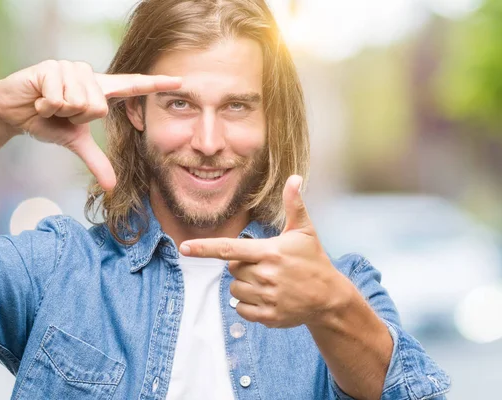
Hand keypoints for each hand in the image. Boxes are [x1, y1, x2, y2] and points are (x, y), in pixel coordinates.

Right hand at [0, 60, 181, 189]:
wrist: (11, 110)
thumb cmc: (47, 121)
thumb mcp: (74, 142)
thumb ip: (96, 160)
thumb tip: (112, 186)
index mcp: (99, 91)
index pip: (132, 86)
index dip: (156, 84)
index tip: (180, 81)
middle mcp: (89, 75)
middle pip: (100, 108)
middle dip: (76, 118)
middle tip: (61, 113)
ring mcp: (70, 68)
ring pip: (80, 102)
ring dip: (60, 111)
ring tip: (50, 104)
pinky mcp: (51, 67)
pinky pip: (59, 97)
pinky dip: (46, 105)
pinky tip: (38, 98)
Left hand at [180, 175, 351, 327]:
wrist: (329, 298)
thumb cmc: (314, 260)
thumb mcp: (304, 231)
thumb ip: (294, 205)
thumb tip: (295, 178)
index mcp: (269, 252)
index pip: (229, 249)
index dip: (204, 248)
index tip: (184, 249)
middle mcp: (265, 275)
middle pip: (233, 269)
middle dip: (243, 266)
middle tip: (266, 265)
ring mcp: (267, 297)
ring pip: (235, 290)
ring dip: (245, 285)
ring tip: (268, 282)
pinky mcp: (268, 316)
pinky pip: (241, 309)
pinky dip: (248, 304)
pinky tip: (267, 297)